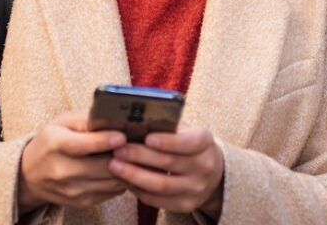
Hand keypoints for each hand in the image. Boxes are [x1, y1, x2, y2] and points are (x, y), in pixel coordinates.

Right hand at [17, 112, 128, 212]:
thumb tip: (112, 120)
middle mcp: (62, 171)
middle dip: (124, 155)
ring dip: (127, 168)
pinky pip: (112, 193)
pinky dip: (121, 180)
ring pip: (111, 181)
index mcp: (56, 145)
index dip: (105, 141)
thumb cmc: (50, 141)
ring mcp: (73, 190)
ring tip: (133, 155)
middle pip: (102, 166)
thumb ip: (86, 119)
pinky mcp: (82, 202)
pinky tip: (123, 168)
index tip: (122, 135)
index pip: (82, 145)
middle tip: (137, 144)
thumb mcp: (61, 122)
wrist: (30, 175)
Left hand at [108, 127, 224, 218]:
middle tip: (118, 150)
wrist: (211, 172)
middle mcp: (204, 167)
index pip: (188, 142)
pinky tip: (125, 180)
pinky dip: (138, 190)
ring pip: (160, 185)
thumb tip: (135, 122)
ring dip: (134, 175)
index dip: (167, 141)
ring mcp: (196, 189)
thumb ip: (166, 127)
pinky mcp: (185, 205)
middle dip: (140, 156)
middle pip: (169, 163)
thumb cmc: (188, 144)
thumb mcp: (185, 130)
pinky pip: (157, 200)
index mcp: (205, 142)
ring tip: (115, 166)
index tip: (146, 138)